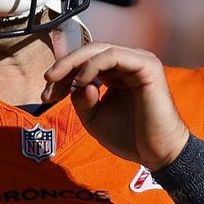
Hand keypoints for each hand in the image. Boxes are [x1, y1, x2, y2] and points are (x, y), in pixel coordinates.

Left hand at [42, 43, 189, 167]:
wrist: (157, 154)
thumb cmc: (130, 137)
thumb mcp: (94, 118)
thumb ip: (81, 100)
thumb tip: (77, 83)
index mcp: (117, 73)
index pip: (85, 62)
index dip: (63, 74)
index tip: (46, 94)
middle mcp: (129, 63)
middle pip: (89, 51)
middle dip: (64, 65)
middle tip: (47, 80)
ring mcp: (139, 61)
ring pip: (98, 49)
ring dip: (73, 63)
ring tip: (57, 81)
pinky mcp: (147, 66)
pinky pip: (112, 56)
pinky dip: (91, 66)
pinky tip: (80, 82)